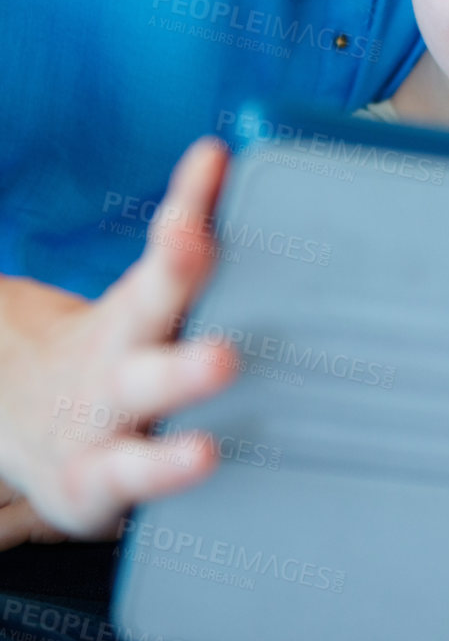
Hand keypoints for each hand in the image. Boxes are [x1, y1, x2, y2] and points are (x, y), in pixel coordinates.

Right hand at [0, 137, 239, 539]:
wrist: (28, 426)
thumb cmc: (112, 360)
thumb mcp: (145, 305)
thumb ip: (188, 250)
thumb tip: (229, 166)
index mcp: (134, 310)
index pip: (166, 246)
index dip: (190, 201)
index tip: (212, 159)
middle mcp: (116, 356)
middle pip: (146, 304)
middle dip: (175, 269)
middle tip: (200, 241)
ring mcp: (102, 418)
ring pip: (140, 391)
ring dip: (180, 373)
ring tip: (222, 357)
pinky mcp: (94, 482)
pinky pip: (133, 475)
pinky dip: (167, 466)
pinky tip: (205, 455)